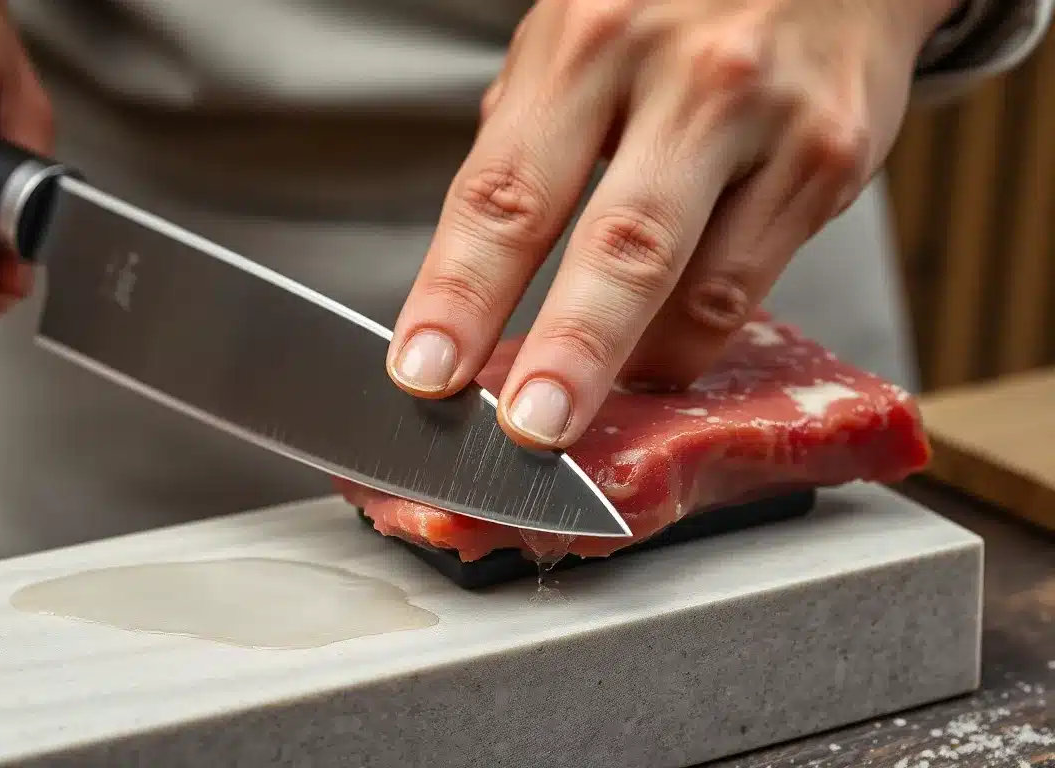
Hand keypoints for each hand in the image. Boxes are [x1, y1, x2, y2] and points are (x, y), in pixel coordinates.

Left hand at [387, 0, 957, 448]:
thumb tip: (474, 267)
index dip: (459, 291)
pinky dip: (691, 342)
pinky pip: (751, 287)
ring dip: (630, 370)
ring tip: (574, 418)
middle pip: (619, 244)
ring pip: (699, 288)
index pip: (507, 188)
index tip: (423, 371)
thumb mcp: (579, 32)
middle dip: (566, 353)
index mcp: (589, 38)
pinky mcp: (835, 161)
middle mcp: (687, 75)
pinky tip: (649, 361)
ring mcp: (773, 121)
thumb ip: (528, 137)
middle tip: (524, 432)